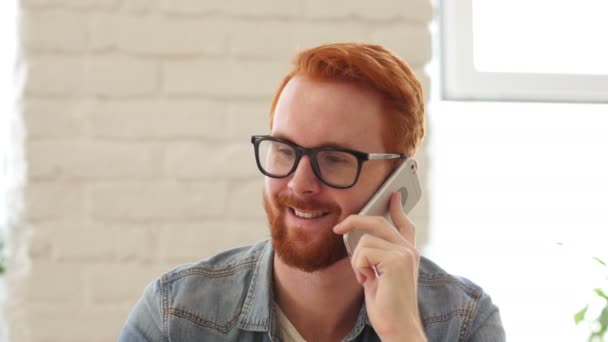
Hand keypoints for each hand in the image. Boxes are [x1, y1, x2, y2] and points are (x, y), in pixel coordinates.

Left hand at [333, 192, 426, 341]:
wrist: (398, 327)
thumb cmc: (388, 307)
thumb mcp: (379, 276)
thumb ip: (376, 257)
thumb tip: (360, 240)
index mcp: (407, 253)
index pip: (403, 224)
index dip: (397, 208)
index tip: (392, 194)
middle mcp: (409, 250)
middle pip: (378, 222)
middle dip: (355, 221)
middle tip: (338, 228)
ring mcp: (404, 254)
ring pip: (365, 240)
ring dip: (357, 261)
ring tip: (365, 278)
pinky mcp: (396, 260)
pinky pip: (363, 252)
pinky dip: (359, 268)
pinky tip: (368, 281)